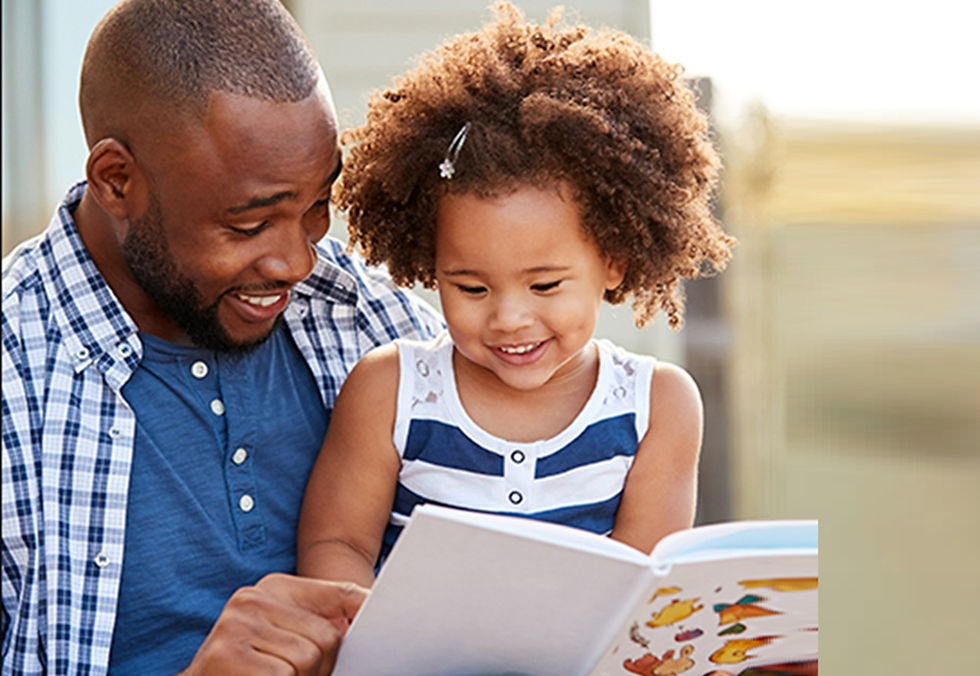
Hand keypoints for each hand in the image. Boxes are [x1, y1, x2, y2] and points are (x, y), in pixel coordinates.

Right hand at [180, 573, 366, 674]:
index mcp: (272, 588)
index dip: (361, 617)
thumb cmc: (249, 667)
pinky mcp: (227, 654)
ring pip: (306, 660)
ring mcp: (236, 624)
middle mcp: (252, 598)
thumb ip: (326, 618)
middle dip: (320, 668)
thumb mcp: (286, 636)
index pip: (341, 595)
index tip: (373, 630)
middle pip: (326, 637)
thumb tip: (373, 606)